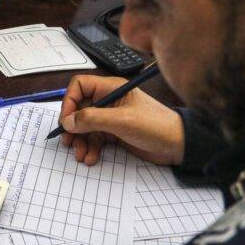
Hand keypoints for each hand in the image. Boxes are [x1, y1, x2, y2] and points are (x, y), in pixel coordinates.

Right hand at [58, 74, 184, 165]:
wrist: (177, 145)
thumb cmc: (156, 126)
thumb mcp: (122, 121)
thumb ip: (92, 119)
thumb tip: (68, 121)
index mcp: (111, 88)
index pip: (79, 86)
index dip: (69, 102)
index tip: (67, 121)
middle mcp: (109, 100)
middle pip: (79, 109)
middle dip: (73, 127)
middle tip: (69, 142)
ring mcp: (111, 117)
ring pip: (85, 126)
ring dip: (80, 141)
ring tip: (81, 154)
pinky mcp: (115, 133)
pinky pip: (95, 138)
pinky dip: (90, 148)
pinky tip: (92, 157)